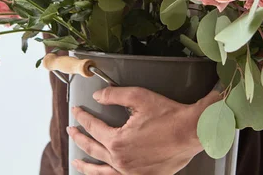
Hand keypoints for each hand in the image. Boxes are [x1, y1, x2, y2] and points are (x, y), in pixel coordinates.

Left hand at [68, 87, 221, 174]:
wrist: (192, 132)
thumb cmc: (169, 115)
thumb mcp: (138, 97)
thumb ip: (113, 95)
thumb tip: (97, 96)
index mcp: (118, 141)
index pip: (93, 128)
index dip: (82, 117)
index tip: (77, 111)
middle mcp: (121, 160)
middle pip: (93, 148)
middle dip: (79, 138)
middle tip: (71, 131)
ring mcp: (131, 172)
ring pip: (101, 170)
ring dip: (87, 165)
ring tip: (77, 162)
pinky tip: (103, 173)